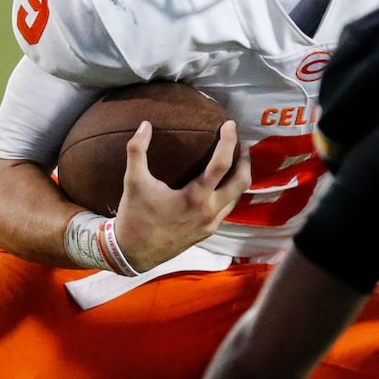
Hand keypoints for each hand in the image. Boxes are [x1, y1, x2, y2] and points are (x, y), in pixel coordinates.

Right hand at [114, 119, 249, 271]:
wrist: (133, 254)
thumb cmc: (134, 217)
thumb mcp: (133, 182)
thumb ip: (137, 150)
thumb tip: (145, 124)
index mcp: (195, 198)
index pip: (221, 164)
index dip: (228, 141)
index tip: (230, 125)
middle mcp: (209, 212)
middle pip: (241, 182)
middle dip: (245, 160)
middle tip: (241, 142)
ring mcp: (211, 224)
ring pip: (237, 197)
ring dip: (239, 176)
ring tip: (235, 159)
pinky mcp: (208, 232)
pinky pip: (227, 208)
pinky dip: (229, 192)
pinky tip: (220, 182)